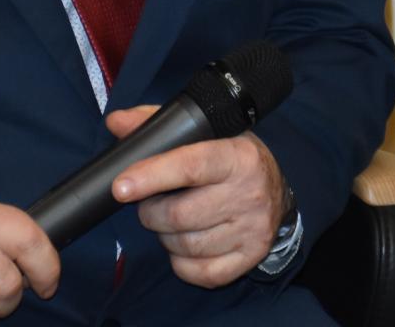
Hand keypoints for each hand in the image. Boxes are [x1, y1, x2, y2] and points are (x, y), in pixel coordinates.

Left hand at [105, 104, 288, 287]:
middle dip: (152, 211)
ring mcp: (252, 229)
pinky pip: (197, 272)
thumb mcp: (204, 134)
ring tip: (174, 219)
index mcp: (238, 156)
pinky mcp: (250, 257)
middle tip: (154, 202)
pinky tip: (188, 243)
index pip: (190, 166)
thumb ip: (159, 126)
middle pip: (177, 215)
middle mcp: (250, 193)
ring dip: (166, 236)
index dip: (151, 176)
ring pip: (183, 246)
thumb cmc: (231, 160)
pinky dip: (182, 261)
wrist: (277, 193)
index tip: (121, 187)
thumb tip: (117, 122)